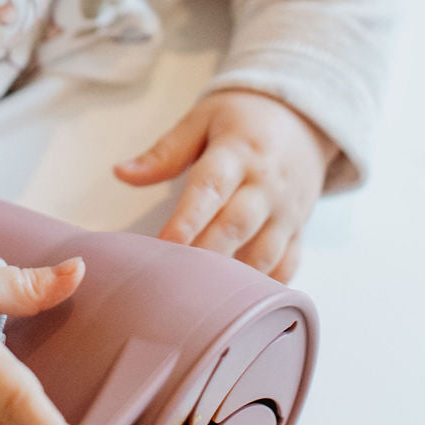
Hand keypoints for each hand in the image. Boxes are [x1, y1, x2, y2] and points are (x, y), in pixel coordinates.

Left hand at [113, 89, 338, 280]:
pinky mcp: (298, 229)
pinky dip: (269, 286)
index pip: (211, 188)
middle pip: (237, 225)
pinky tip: (242, 307)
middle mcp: (266, 184)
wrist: (304, 116)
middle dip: (207, 255)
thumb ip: (164, 152)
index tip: (163, 245)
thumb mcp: (202, 119)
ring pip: (265, 252)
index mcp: (237, 152)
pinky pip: (288, 264)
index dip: (188, 219)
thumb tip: (121, 173)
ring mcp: (286, 210)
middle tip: (175, 281)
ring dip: (236, 278)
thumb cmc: (242, 119)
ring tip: (202, 302)